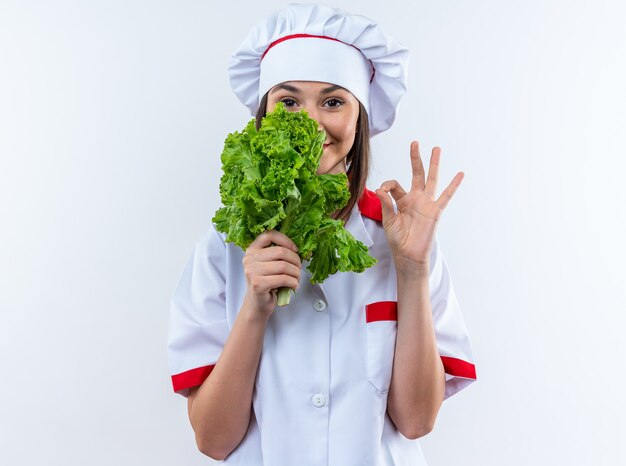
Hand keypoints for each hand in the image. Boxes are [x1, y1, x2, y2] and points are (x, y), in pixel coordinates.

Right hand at [242, 230, 301, 319]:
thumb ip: (278, 254)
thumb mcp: (270, 264)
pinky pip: (283, 278)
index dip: (286, 240)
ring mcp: (252, 271)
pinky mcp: (258, 284)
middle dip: (295, 260)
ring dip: (296, 273)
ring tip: (297, 278)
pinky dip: (293, 282)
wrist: (257, 304)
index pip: (269, 235)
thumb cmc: (267, 282)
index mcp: (252, 249)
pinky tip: (294, 285)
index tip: (295, 249)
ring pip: (284, 266)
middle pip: (280, 251)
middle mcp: (249, 258)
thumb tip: (301, 249)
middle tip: (299, 268)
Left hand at [375, 141, 463, 268]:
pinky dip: (453, 185)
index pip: (394, 184)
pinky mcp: (435, 211)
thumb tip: (381, 189)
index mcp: (401, 200)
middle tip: (415, 143)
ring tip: (436, 149)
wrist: (408, 255)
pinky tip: (460, 174)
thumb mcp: (388, 220)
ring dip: (434, 164)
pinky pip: (446, 196)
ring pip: (432, 179)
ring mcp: (426, 203)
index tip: (382, 190)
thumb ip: (385, 203)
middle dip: (415, 158)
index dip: (387, 184)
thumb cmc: (398, 240)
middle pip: (417, 174)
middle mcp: (415, 199)